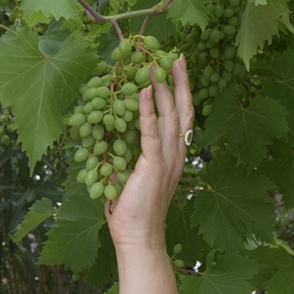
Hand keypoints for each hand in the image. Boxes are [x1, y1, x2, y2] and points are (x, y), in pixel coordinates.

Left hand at [105, 54, 193, 252]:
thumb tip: (109, 137)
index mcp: (175, 158)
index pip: (184, 119)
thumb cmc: (133, 212)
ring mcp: (167, 161)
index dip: (183, 93)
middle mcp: (176, 156)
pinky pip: (151, 132)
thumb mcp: (131, 176)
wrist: (139, 237)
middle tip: (178, 56)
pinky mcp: (152, 166)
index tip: (178, 70)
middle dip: (181, 82)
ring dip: (164, 88)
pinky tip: (142, 92)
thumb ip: (128, 156)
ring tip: (157, 65)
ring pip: (171, 117)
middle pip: (185, 111)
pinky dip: (147, 110)